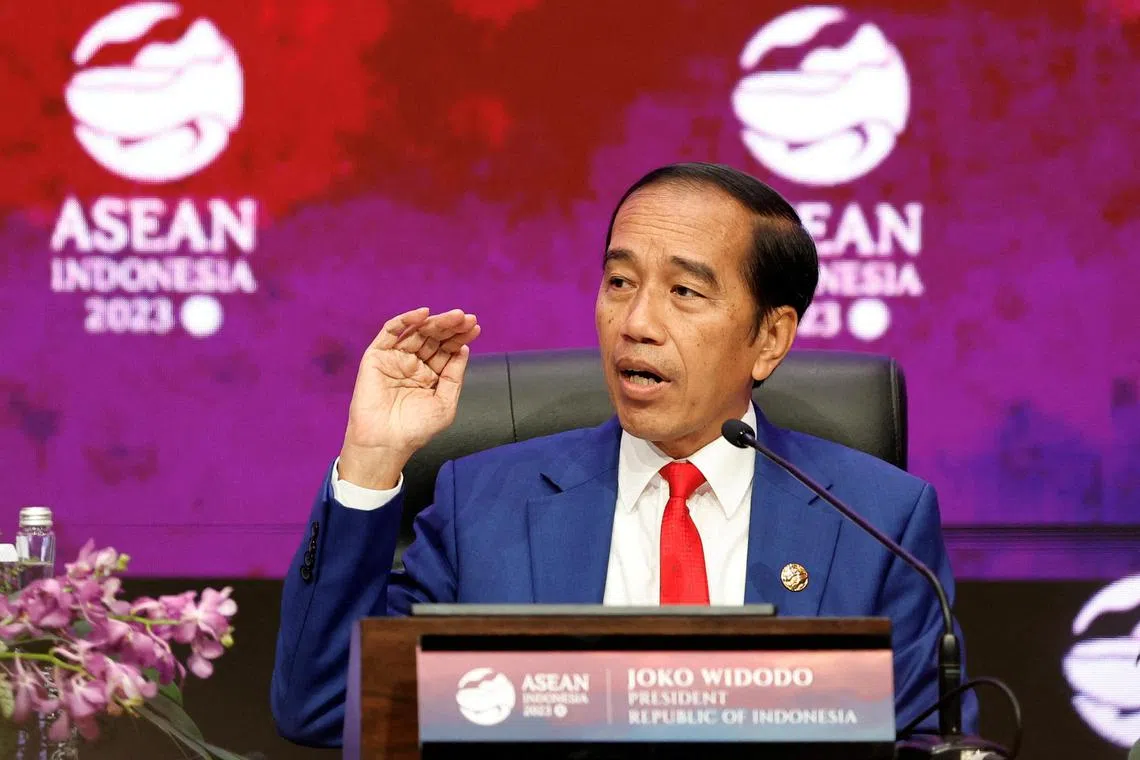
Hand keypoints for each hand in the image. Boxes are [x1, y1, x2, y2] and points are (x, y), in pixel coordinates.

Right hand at [338, 307, 480, 488]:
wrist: (387, 442)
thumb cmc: (416, 429)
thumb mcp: (445, 403)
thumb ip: (454, 376)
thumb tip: (463, 349)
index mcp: (431, 374)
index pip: (448, 349)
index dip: (461, 337)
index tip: (475, 328)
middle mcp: (414, 363)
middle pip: (434, 337)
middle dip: (451, 327)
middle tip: (467, 318)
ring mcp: (395, 358)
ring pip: (417, 332)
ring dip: (436, 321)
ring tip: (454, 316)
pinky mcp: (377, 356)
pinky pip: (390, 332)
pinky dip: (405, 320)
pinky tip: (424, 314)